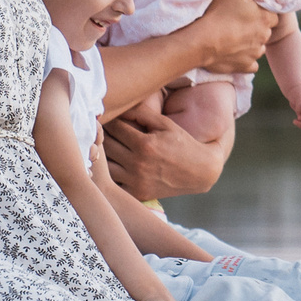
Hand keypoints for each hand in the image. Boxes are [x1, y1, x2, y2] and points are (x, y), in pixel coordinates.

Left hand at [103, 107, 230, 198]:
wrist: (201, 171)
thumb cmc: (183, 143)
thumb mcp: (165, 124)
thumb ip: (142, 113)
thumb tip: (119, 106)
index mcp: (145, 144)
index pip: (114, 128)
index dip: (108, 120)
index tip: (105, 117)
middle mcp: (138, 164)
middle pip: (106, 146)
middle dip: (102, 135)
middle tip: (99, 130)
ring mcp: (136, 181)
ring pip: (105, 167)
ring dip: (102, 156)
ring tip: (102, 147)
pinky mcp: (137, 193)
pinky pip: (114, 184)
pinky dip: (109, 175)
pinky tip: (111, 166)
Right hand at [190, 0, 276, 74]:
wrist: (200, 42)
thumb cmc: (217, 12)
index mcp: (265, 19)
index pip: (272, 14)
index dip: (261, 11)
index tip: (248, 10)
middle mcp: (264, 37)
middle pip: (265, 30)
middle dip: (256, 26)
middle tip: (238, 21)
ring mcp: (254, 54)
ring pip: (258, 47)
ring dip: (250, 42)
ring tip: (233, 36)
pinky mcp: (244, 66)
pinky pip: (249, 63)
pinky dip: (244, 58)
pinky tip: (233, 52)